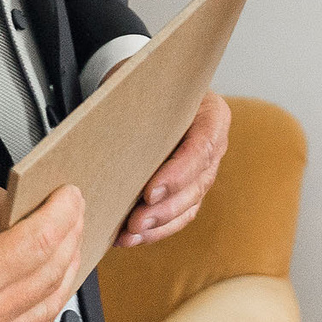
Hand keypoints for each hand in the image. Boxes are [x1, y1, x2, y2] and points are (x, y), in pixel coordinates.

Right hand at [0, 183, 83, 321]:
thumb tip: (25, 204)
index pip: (39, 243)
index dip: (63, 212)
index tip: (70, 195)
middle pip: (51, 274)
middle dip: (70, 235)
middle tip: (72, 210)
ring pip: (49, 308)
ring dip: (66, 270)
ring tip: (67, 239)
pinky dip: (49, 304)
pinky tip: (50, 279)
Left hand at [119, 91, 229, 246]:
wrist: (148, 91)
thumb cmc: (146, 85)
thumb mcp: (146, 84)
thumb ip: (141, 105)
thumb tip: (109, 129)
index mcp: (212, 115)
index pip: (202, 148)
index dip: (178, 174)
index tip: (148, 192)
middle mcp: (213, 145)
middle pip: (197, 184)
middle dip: (165, 208)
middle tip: (135, 221)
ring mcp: (203, 170)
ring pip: (189, 205)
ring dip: (159, 225)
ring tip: (130, 234)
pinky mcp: (188, 189)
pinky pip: (179, 215)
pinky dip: (156, 230)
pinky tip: (133, 238)